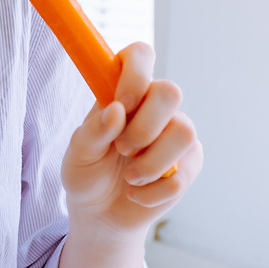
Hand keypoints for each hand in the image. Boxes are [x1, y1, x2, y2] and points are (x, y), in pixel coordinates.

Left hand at [61, 42, 202, 237]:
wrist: (100, 213)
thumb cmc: (86, 173)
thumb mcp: (79, 153)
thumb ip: (94, 131)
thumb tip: (116, 110)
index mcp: (123, 91)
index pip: (140, 55)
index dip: (136, 74)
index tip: (122, 104)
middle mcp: (154, 106)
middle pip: (171, 91)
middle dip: (144, 127)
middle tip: (122, 149)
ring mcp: (176, 132)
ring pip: (184, 132)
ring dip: (151, 162)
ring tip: (129, 176)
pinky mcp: (189, 163)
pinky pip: (183, 173)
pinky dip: (152, 191)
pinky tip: (136, 194)